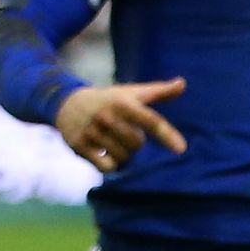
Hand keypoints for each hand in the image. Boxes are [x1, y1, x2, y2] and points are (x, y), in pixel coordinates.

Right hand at [54, 79, 186, 173]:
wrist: (66, 103)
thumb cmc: (109, 100)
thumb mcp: (131, 93)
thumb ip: (159, 91)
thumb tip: (183, 83)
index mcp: (123, 102)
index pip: (150, 120)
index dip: (166, 135)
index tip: (181, 149)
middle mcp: (106, 115)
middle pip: (136, 144)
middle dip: (135, 143)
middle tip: (124, 133)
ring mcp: (91, 131)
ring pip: (122, 157)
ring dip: (123, 154)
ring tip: (112, 141)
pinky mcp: (78, 145)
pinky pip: (106, 167)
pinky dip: (111, 165)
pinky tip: (104, 154)